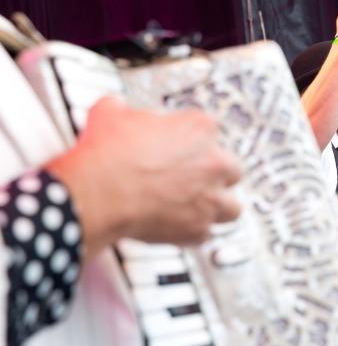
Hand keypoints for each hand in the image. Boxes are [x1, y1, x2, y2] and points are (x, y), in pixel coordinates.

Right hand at [46, 97, 241, 257]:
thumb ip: (128, 111)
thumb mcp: (111, 112)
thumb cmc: (105, 153)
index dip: (191, 140)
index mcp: (200, 128)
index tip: (176, 147)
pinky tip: (176, 227)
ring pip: (232, 207)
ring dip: (217, 207)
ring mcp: (210, 200)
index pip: (209, 131)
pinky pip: (205, 234)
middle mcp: (215, 163)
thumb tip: (120, 111)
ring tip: (197, 207)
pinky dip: (192, 232)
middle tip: (193, 177)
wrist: (97, 195)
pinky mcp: (198, 229)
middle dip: (215, 174)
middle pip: (232, 169)